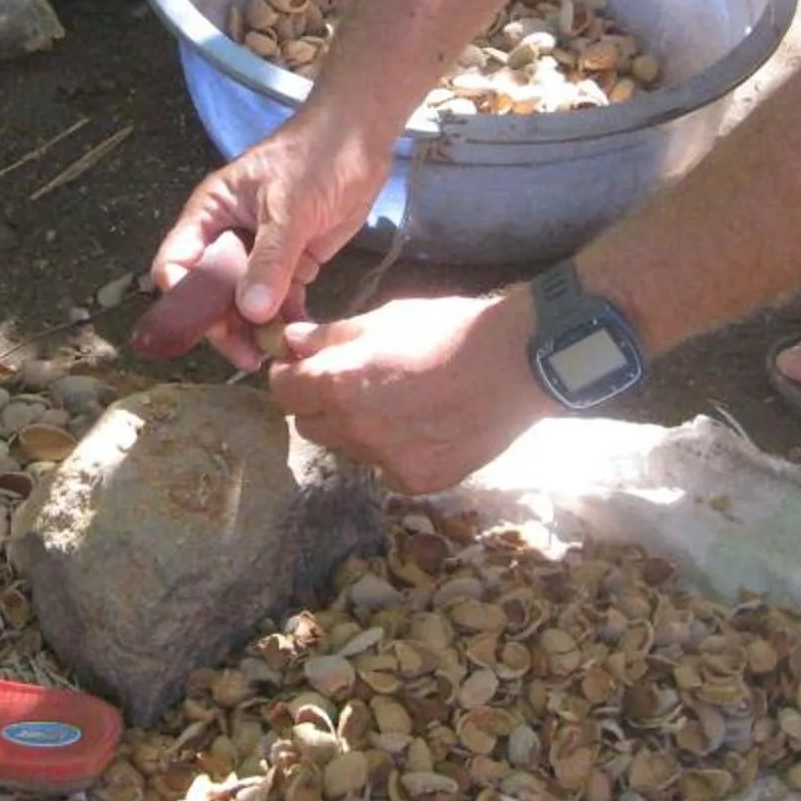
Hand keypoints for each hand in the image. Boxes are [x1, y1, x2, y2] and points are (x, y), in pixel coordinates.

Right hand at [145, 109, 395, 371]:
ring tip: (272, 355)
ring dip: (254, 330)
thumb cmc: (315, 157)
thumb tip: (249, 312)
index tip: (209, 329)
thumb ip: (270, 259)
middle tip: (247, 356)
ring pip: (243, 303)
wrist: (361, 137)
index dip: (184, 300)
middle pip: (209, 293)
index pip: (177, 264)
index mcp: (210, 214)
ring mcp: (258, 252)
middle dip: (223, 326)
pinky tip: (295, 339)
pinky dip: (283, 320)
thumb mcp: (288, 206)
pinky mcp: (290, 263)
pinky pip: (278, 300)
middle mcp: (227, 236)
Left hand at [266, 286, 546, 495]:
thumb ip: (331, 337)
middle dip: (319, 405)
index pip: (283, 391)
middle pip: (309, 426)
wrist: (517, 363)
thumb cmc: (448, 329)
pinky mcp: (417, 482)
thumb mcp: (384, 318)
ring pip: (348, 449)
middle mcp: (354, 430)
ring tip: (396, 405)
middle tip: (350, 385)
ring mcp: (386, 462)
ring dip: (356, 430)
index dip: (290, 377)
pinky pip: (387, 469)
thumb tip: (291, 341)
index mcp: (338, 385)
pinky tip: (424, 428)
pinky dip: (394, 452)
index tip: (304, 368)